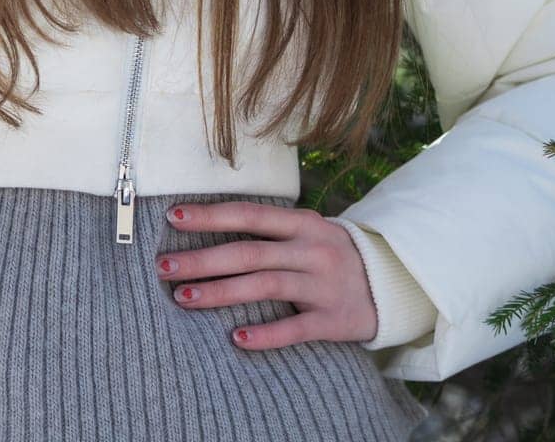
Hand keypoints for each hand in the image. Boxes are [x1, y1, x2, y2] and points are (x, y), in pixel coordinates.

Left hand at [155, 200, 377, 350]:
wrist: (390, 283)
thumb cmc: (330, 254)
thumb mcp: (306, 231)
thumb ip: (269, 230)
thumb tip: (208, 226)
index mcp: (301, 223)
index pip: (248, 216)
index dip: (210, 216)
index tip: (172, 218)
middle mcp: (311, 250)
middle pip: (249, 253)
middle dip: (202, 259)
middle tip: (164, 267)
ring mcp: (323, 285)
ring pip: (265, 287)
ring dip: (221, 292)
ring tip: (184, 298)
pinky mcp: (334, 320)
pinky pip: (295, 329)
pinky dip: (265, 334)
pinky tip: (236, 338)